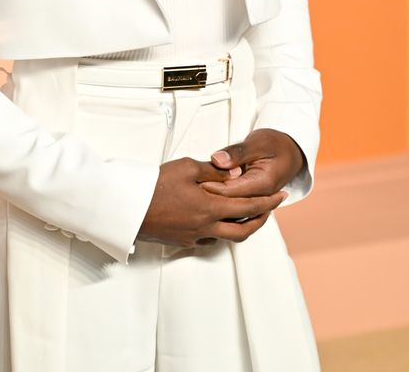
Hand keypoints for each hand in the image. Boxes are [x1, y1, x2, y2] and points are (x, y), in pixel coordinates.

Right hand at [137, 156, 286, 248]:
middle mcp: (206, 227)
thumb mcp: (186, 168)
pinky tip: (217, 221)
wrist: (128, 207)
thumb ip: (214, 172)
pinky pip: (210, 239)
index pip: (248, 206)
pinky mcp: (182, 241)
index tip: (281, 196)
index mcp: (210, 207)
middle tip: (271, 209)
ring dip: (242, 226)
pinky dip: (220, 230)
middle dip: (261, 219)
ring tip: (248, 214)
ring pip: (228, 236)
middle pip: (244, 229)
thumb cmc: (154, 185)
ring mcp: (194, 236)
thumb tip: (234, 174)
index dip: (268, 201)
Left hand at [201, 129, 304, 200]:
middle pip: (229, 204)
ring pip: (231, 207)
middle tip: (188, 191)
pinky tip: (206, 193)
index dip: (211, 188)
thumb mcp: (258, 142)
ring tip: (193, 194)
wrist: (292, 150)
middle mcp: (260, 196)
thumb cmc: (276, 144)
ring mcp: (256, 199)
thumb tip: (218, 160)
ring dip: (214, 200)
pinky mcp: (251, 197)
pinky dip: (221, 198)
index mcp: (263, 184)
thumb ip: (237, 153)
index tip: (193, 183)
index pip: (230, 192)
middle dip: (208, 197)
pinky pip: (234, 202)